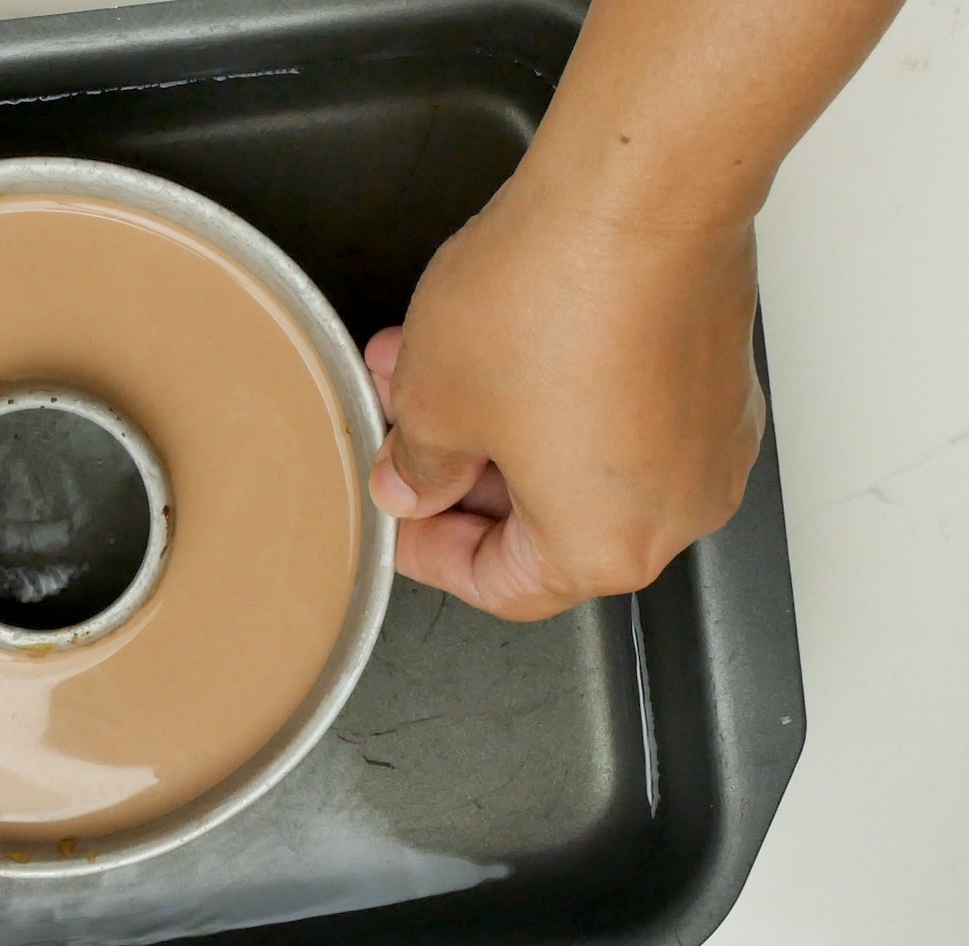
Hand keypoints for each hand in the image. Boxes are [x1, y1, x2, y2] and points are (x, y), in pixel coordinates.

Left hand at [366, 167, 765, 620]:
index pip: (504, 586)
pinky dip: (553, 387)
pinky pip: (622, 408)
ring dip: (494, 419)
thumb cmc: (552, 299)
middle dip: (455, 470)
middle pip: (544, 523)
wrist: (640, 190)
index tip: (397, 517)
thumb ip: (418, 465)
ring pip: (577, 456)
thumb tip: (415, 484)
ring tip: (422, 366)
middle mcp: (676, 507)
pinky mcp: (717, 374)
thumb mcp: (435, 400)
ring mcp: (707, 440)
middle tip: (397, 429)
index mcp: (606, 546)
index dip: (431, 553)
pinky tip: (490, 338)